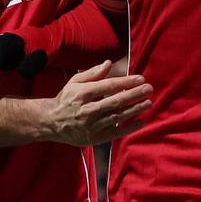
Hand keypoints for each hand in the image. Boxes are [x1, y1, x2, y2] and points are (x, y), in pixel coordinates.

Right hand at [37, 60, 151, 145]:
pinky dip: (129, 127)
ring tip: (148, 102)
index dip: (126, 82)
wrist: (51, 122)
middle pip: (115, 101)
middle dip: (134, 94)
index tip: (140, 78)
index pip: (109, 86)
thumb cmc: (66, 99)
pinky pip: (115, 132)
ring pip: (117, 116)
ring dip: (135, 109)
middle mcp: (87, 110)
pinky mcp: (94, 138)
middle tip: (149, 88)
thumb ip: (93, 73)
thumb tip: (109, 63)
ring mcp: (91, 125)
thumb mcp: (75, 82)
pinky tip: (141, 121)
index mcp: (82, 93)